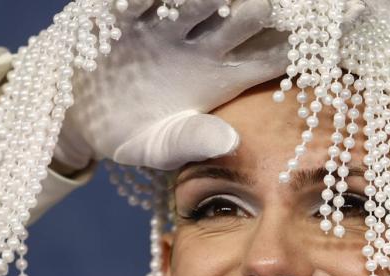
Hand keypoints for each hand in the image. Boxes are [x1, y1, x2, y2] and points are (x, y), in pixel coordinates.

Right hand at [55, 0, 289, 170]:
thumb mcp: (160, 146)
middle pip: (238, 18)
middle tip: (266, 7)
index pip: (266, 57)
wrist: (79, 116)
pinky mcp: (122, 15)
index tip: (309, 40)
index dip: (290, 47)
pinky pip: (134, 1)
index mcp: (222, 74)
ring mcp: (164, 24)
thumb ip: (193, 142)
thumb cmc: (134, 134)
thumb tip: (231, 141)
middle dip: (256, 8)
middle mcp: (201, 41)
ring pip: (193, 0)